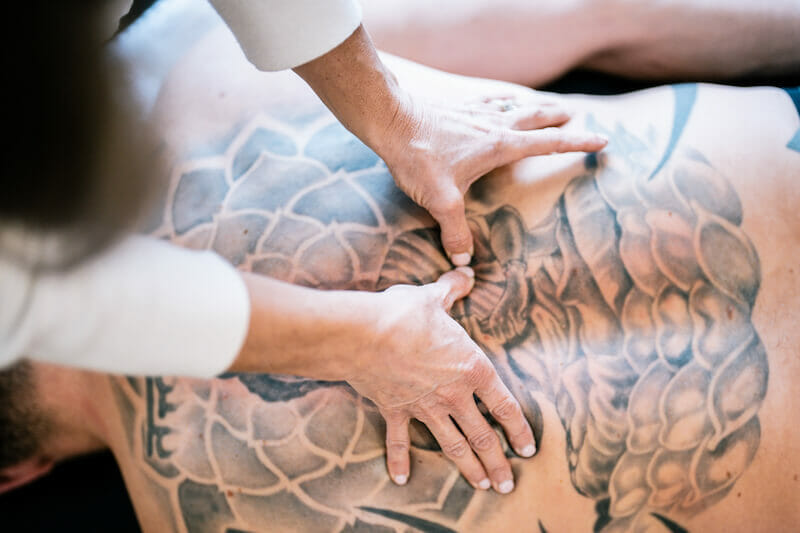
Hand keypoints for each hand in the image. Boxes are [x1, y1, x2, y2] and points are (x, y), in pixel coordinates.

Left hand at [294, 25, 605, 264]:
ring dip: (532, 106)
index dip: (577, 144)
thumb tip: (464, 261)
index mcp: (500, 146)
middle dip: (557, 117)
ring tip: (544, 106)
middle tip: (574, 115)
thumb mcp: (441, 200)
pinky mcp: (457, 106)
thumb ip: (456, 231)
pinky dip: (500, 100)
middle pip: (536, 117)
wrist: (390, 120)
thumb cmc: (419, 158)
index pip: (548, 144)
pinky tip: (497, 101)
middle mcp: (494, 125)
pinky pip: (488, 100)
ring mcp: (476, 113)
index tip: (602, 140)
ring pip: (514, 105)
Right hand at [347, 266, 535, 492]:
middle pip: (481, 436)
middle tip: (507, 484)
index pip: (504, 405)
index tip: (528, 449)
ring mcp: (423, 407)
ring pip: (451, 445)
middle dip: (497, 462)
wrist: (363, 334)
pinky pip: (399, 441)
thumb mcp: (433, 297)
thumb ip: (453, 288)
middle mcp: (452, 394)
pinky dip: (400, 460)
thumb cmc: (404, 314)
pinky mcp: (395, 411)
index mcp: (471, 368)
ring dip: (468, 468)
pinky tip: (402, 479)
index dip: (519, 428)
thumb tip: (466, 271)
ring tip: (481, 486)